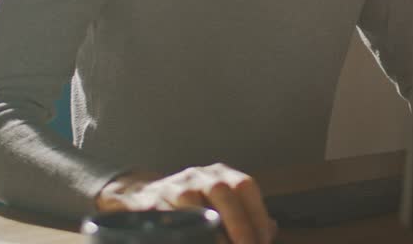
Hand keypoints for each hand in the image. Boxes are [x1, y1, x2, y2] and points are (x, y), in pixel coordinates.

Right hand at [96, 164, 277, 243]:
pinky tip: (189, 239)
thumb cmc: (189, 204)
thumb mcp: (219, 203)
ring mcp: (173, 187)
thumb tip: (271, 230)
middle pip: (221, 190)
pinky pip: (165, 215)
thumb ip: (244, 215)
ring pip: (191, 202)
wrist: (141, 196)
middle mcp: (198, 176)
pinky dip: (180, 229)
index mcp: (220, 174)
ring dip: (209, 229)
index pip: (245, 186)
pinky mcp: (150, 203)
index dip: (257, 214)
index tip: (264, 240)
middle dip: (238, 223)